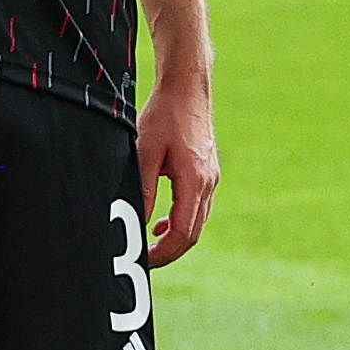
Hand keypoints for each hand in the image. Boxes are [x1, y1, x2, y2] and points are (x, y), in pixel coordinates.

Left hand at [135, 65, 220, 264]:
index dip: (164, 253)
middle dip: (170, 252)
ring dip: (175, 238)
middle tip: (144, 260)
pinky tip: (161, 223)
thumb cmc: (164, 116)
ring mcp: (211, 179)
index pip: (183, 233)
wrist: (187, 89)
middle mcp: (208, 184)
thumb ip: (142, 189)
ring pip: (197, 222)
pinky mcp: (208, 172)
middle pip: (193, 233)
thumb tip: (138, 222)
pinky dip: (181, 221)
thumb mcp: (144, 152)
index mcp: (195, 181)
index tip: (144, 260)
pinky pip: (198, 208)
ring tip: (149, 245)